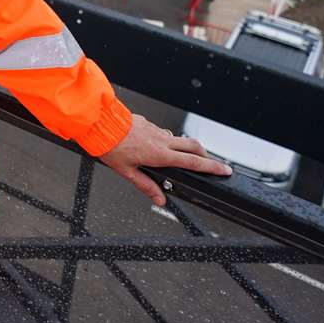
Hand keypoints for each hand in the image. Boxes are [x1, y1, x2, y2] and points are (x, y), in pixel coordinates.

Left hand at [99, 113, 231, 205]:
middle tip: (211, 163)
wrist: (98, 123)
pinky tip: (155, 146)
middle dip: (206, 155)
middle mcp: (160, 140)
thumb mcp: (127, 172)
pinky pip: (162, 132)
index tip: (225, 169)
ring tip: (180, 158)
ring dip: (184, 147)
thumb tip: (159, 199)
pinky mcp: (147, 123)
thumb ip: (146, 185)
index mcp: (159, 154)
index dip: (211, 167)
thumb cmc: (110, 146)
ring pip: (177, 138)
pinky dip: (166, 140)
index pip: (192, 162)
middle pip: (193, 146)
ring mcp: (155, 130)